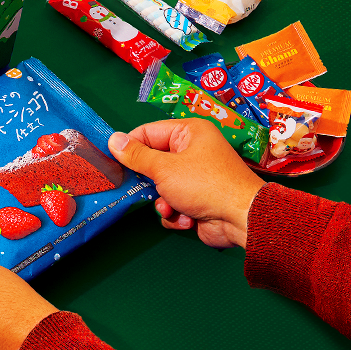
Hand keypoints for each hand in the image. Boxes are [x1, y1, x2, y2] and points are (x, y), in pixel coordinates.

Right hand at [107, 118, 264, 247]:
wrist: (238, 218)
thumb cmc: (205, 184)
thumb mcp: (164, 168)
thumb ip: (136, 156)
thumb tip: (113, 140)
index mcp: (189, 132)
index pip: (148, 133)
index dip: (129, 148)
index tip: (112, 162)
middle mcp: (193, 151)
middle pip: (153, 163)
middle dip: (149, 182)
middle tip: (141, 189)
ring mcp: (195, 176)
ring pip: (161, 188)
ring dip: (163, 202)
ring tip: (172, 207)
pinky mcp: (196, 198)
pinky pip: (173, 204)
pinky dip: (175, 213)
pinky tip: (187, 218)